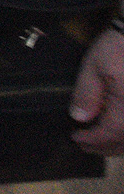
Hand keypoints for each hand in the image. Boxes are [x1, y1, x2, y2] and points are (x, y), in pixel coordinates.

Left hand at [70, 28, 123, 153]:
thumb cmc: (120, 46)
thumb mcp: (95, 66)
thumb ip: (87, 94)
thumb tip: (79, 118)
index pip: (109, 134)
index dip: (92, 140)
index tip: (75, 137)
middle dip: (104, 146)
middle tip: (84, 145)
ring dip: (118, 143)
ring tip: (100, 141)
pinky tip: (117, 128)